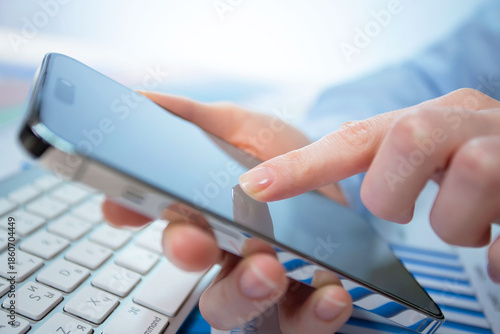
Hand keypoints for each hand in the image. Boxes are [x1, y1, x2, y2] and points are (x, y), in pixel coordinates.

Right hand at [102, 92, 352, 332]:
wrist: (344, 171)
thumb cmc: (284, 153)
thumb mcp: (241, 126)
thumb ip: (195, 118)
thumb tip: (139, 102)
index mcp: (205, 213)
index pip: (160, 217)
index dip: (134, 213)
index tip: (121, 205)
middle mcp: (226, 251)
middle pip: (190, 265)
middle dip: (186, 254)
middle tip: (197, 240)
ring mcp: (264, 280)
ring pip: (234, 307)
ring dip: (244, 292)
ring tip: (267, 270)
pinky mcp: (307, 302)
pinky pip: (303, 323)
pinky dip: (314, 315)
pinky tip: (331, 295)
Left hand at [239, 88, 499, 282]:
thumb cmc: (487, 169)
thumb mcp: (433, 162)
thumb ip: (388, 171)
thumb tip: (332, 197)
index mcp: (427, 121)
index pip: (354, 139)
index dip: (303, 166)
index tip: (255, 188)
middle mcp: (467, 120)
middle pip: (407, 136)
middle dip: (397, 189)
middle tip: (408, 211)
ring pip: (472, 174)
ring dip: (461, 222)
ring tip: (472, 229)